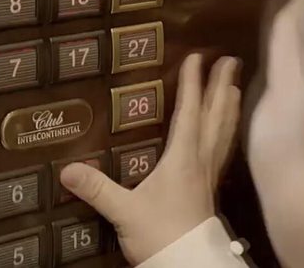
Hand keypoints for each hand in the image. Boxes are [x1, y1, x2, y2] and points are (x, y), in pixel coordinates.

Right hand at [60, 54, 241, 265]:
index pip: (189, 112)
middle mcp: (201, 160)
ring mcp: (209, 173)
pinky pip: (223, 150)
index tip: (199, 56)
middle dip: (222, 86)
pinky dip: (228, 132)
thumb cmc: (160, 235)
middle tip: (231, 60)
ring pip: (224, 132)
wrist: (188, 266)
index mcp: (183, 158)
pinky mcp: (211, 188)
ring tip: (235, 86)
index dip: (193, 83)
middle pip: (215, 116)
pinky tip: (227, 131)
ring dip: (230, 106)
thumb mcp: (124, 211)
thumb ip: (97, 189)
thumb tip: (68, 169)